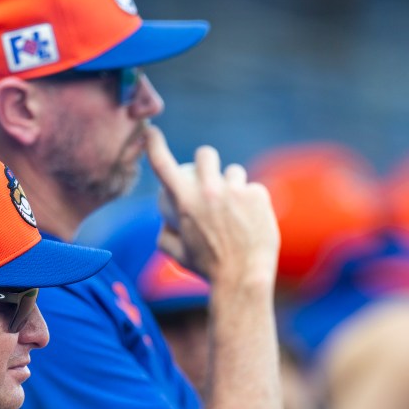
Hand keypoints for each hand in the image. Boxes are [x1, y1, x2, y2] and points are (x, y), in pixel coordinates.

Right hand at [146, 125, 278, 286]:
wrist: (242, 278)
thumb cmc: (207, 269)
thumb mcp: (177, 254)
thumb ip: (164, 236)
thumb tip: (165, 224)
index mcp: (184, 201)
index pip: (162, 163)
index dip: (153, 143)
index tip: (150, 130)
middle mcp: (208, 190)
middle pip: (205, 154)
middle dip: (206, 162)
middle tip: (211, 178)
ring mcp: (235, 191)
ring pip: (233, 171)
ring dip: (232, 184)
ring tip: (235, 208)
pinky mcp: (258, 195)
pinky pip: (253, 188)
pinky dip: (252, 202)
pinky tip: (252, 221)